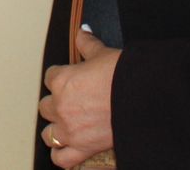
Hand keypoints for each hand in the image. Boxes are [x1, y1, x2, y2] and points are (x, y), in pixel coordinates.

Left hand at [40, 30, 119, 166]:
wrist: (144, 98)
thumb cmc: (124, 74)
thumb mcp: (103, 54)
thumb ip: (88, 44)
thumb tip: (82, 32)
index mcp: (62, 81)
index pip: (49, 78)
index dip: (60, 78)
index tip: (70, 80)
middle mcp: (61, 106)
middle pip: (45, 107)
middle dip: (56, 104)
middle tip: (72, 102)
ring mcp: (70, 130)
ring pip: (48, 134)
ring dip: (55, 129)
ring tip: (66, 125)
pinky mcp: (83, 148)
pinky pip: (62, 158)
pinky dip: (61, 156)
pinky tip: (66, 149)